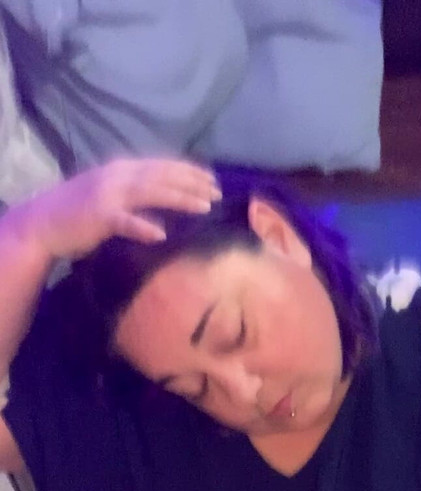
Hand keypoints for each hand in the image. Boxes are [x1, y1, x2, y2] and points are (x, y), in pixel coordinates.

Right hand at [7, 157, 220, 260]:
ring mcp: (108, 195)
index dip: (189, 171)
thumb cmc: (80, 211)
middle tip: (217, 193)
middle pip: (162, 176)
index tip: (212, 180)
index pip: (162, 166)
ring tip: (203, 207)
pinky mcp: (99, 216)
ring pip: (150, 193)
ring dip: (178, 198)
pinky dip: (143, 227)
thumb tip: (167, 195)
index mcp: (123, 169)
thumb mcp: (112, 194)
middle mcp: (118, 176)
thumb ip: (137, 192)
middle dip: (192, 183)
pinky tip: (161, 234)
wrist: (44, 222)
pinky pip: (125, 222)